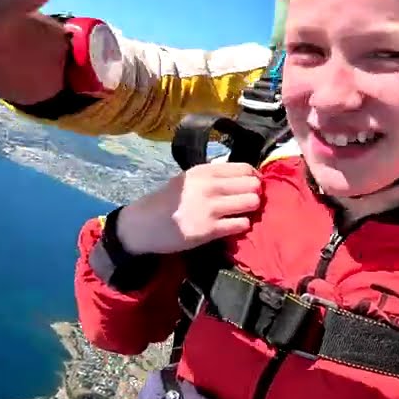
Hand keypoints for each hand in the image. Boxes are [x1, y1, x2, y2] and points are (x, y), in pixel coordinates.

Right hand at [115, 162, 262, 254]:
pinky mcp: (209, 230)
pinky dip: (242, 225)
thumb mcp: (187, 180)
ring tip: (242, 213)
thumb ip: (212, 177)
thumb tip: (244, 177)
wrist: (143, 225)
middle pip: (252, 185)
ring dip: (251, 210)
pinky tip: (233, 226)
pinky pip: (241, 225)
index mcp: (204, 171)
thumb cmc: (167, 202)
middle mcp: (209, 186)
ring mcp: (209, 208)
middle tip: (249, 202)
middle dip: (255, 194)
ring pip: (251, 203)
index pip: (245, 168)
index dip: (254, 178)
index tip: (251, 186)